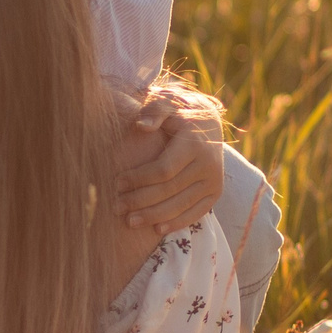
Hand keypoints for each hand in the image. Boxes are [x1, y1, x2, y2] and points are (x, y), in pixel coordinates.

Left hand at [114, 86, 224, 233]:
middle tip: (116, 208)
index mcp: (194, 144)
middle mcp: (208, 164)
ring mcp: (214, 181)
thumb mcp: (167, 103)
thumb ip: (154, 111)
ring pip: (181, 205)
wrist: (209, 122)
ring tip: (129, 222)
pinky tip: (157, 229)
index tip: (116, 184)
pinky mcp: (215, 192)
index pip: (163, 169)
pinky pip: (197, 212)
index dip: (139, 179)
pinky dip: (177, 222)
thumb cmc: (179, 112)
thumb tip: (141, 126)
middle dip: (141, 201)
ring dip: (154, 216)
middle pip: (170, 190)